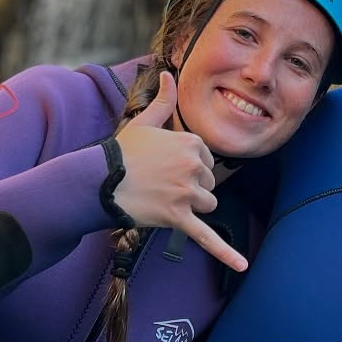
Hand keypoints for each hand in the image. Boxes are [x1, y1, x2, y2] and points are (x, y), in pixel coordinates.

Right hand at [113, 72, 246, 272]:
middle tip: (160, 183)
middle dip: (190, 186)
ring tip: (164, 200)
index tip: (167, 166)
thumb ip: (163, 100)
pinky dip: (225, 254)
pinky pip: (207, 238)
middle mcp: (194, 167)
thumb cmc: (122, 152)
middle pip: (209, 183)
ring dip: (192, 206)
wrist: (99, 181)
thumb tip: (168, 74)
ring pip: (207, 205)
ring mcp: (187, 194)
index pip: (207, 159)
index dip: (189, 165)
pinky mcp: (178, 218)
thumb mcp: (145, 122)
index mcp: (192, 144)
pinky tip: (242, 267)